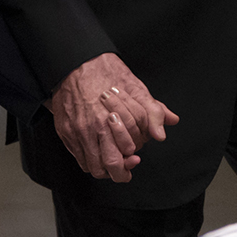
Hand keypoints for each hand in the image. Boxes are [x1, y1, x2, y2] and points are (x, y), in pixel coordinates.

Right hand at [51, 52, 178, 183]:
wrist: (75, 63)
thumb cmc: (105, 73)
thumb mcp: (135, 87)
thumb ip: (153, 109)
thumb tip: (171, 121)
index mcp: (112, 118)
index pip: (126, 152)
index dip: (132, 161)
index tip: (135, 158)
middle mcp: (94, 127)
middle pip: (110, 165)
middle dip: (121, 172)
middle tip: (126, 167)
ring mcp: (77, 131)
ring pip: (93, 167)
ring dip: (104, 169)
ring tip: (112, 162)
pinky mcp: (65, 132)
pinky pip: (79, 158)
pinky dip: (89, 161)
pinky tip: (98, 154)